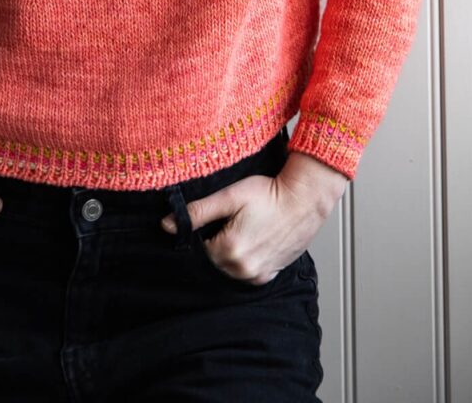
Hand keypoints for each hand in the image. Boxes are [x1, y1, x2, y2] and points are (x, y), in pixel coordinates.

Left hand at [160, 150, 347, 285]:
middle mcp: (242, 270)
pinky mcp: (268, 276)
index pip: (198, 250)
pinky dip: (242, 261)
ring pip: (227, 270)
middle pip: (212, 262)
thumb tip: (167, 225)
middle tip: (229, 222)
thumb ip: (198, 212)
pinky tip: (251, 240)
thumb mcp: (229, 196)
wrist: (304, 201)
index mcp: (229, 250)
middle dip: (214, 243)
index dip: (201, 234)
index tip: (213, 220)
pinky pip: (244, 274)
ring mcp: (257, 275)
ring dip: (228, 254)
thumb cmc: (269, 194)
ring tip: (241, 229)